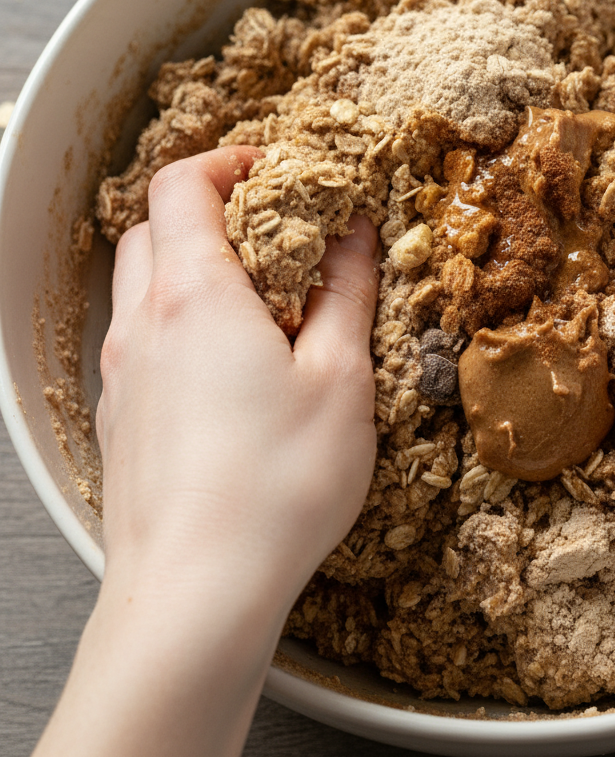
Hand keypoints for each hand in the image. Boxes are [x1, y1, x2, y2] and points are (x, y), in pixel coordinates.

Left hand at [96, 146, 378, 607]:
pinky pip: (140, 339)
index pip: (183, 184)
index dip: (228, 163)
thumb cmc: (276, 486)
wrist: (196, 593)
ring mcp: (123, 373)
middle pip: (153, 227)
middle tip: (273, 232)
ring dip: (190, 266)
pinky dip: (177, 321)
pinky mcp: (121, 418)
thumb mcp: (340, 378)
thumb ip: (345, 293)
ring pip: (140, 284)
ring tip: (257, 300)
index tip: (277, 173)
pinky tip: (229, 366)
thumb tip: (353, 235)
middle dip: (209, 209)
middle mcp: (144, 324)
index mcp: (195, 296)